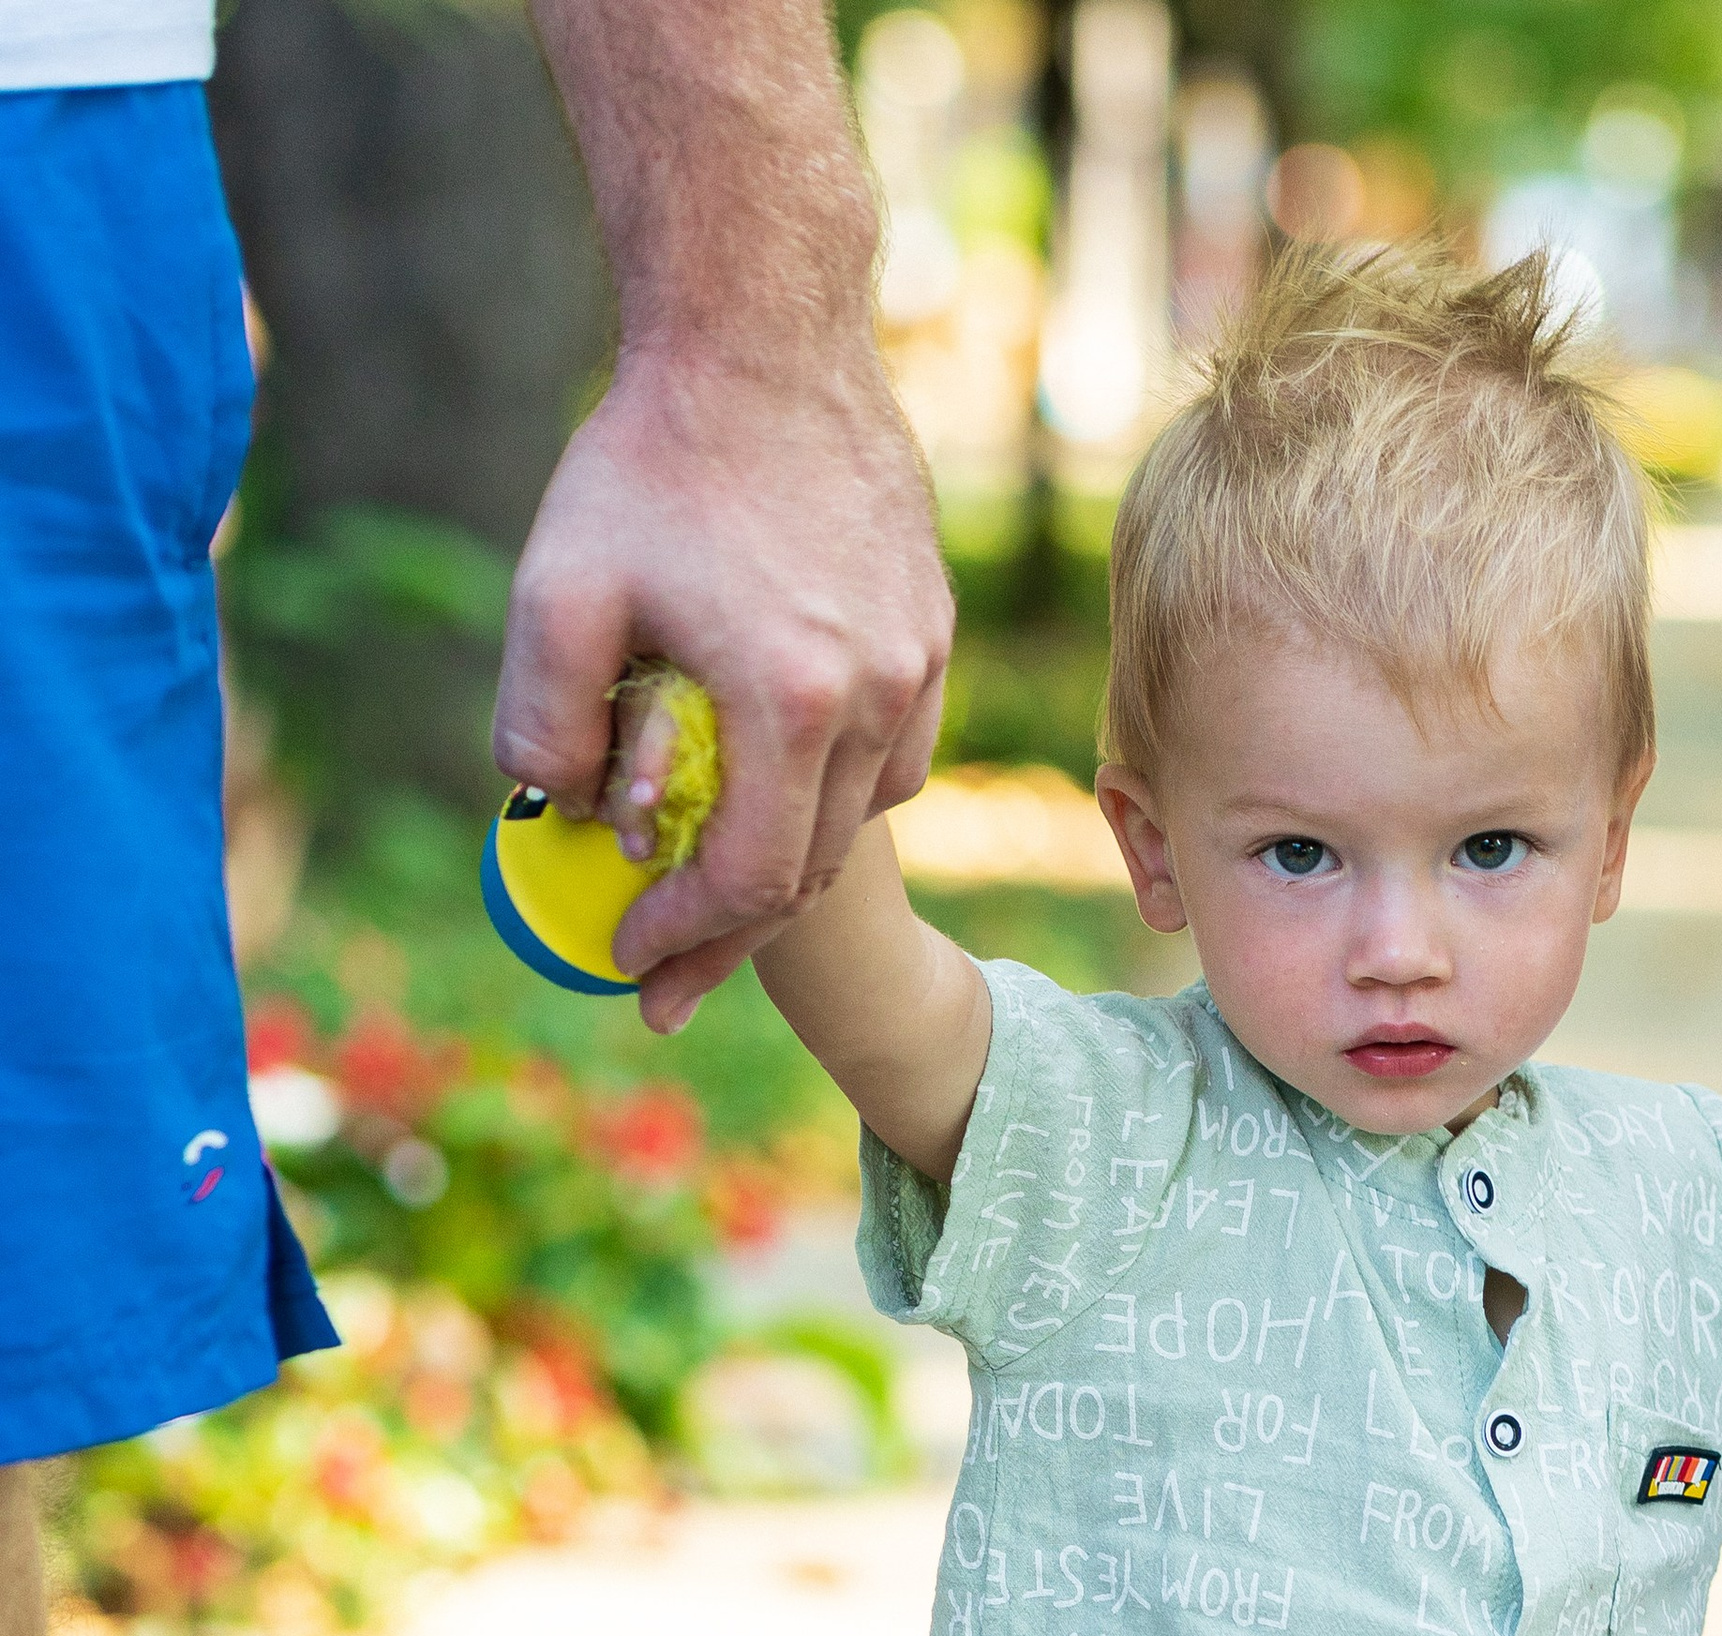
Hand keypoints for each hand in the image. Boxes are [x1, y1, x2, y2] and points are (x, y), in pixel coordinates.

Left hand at [493, 345, 952, 1032]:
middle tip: (662, 975)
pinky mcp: (930, 625)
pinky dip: (838, 794)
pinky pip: (897, 754)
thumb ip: (543, 724)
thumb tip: (567, 823)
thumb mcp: (555, 590)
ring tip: (718, 888)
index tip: (628, 958)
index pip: (755, 878)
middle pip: (812, 868)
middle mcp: (877, 693)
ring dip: (787, 865)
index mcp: (793, 700)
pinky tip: (785, 788)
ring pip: (861, 817)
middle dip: (729, 933)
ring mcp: (918, 660)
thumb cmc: (652, 455)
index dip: (687, 937)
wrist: (764, 327)